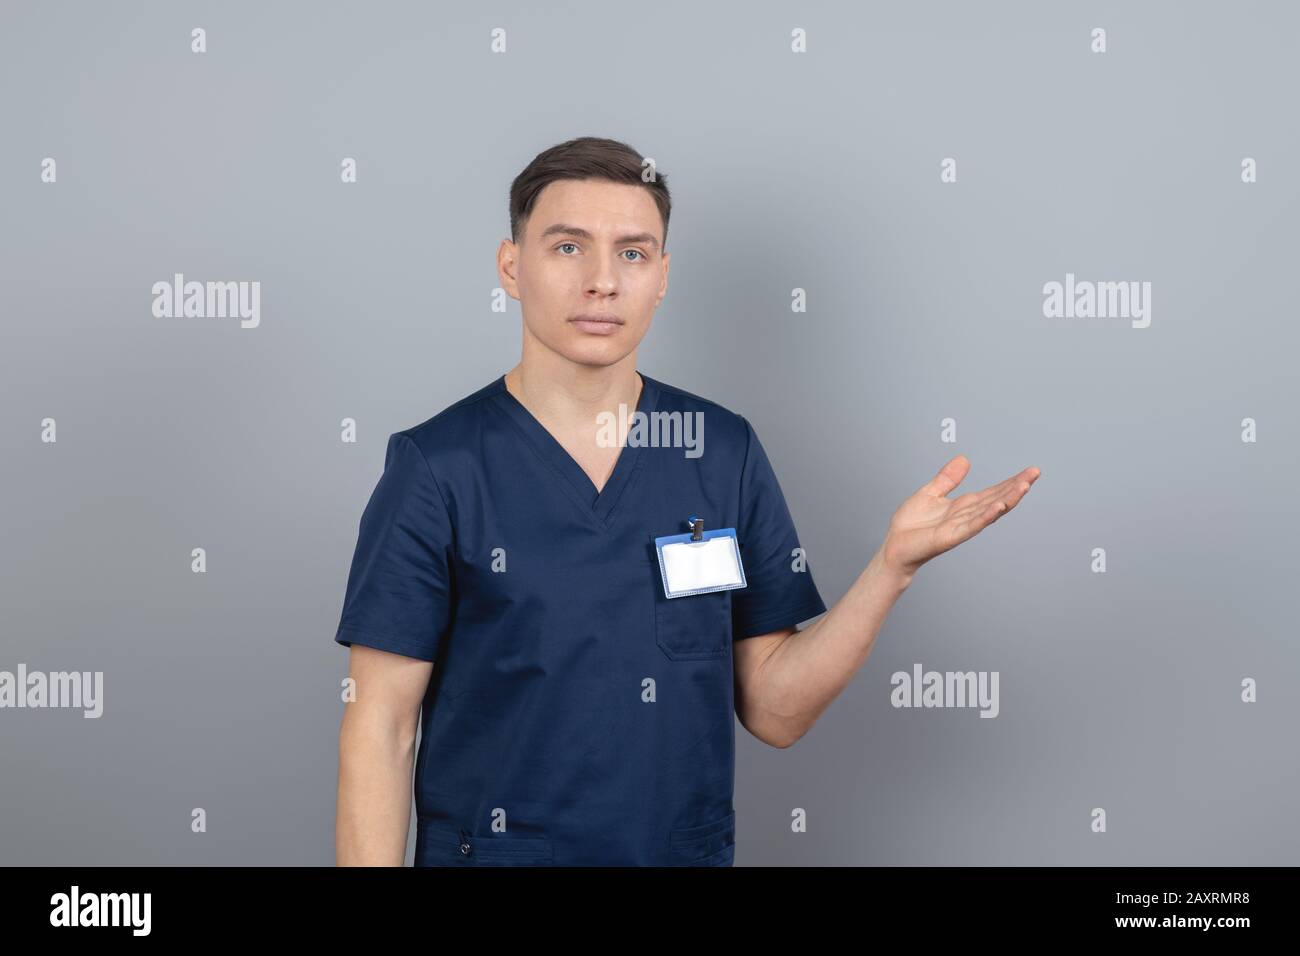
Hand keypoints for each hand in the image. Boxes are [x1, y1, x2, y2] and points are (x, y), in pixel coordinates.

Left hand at [879, 455, 1039, 579]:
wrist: (895, 547)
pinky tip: (999, 506)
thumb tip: (964, 459)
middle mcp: (966, 515)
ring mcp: (961, 526)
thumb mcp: (930, 493)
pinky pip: (972, 525)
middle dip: (1016, 486)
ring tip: (1025, 486)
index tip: (1030, 471)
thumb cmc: (910, 525)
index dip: (1011, 481)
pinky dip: (986, 515)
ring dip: (1008, 499)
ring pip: (989, 511)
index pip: (993, 491)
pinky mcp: (951, 536)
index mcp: (963, 505)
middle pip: (997, 498)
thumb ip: (947, 478)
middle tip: (1035, 473)